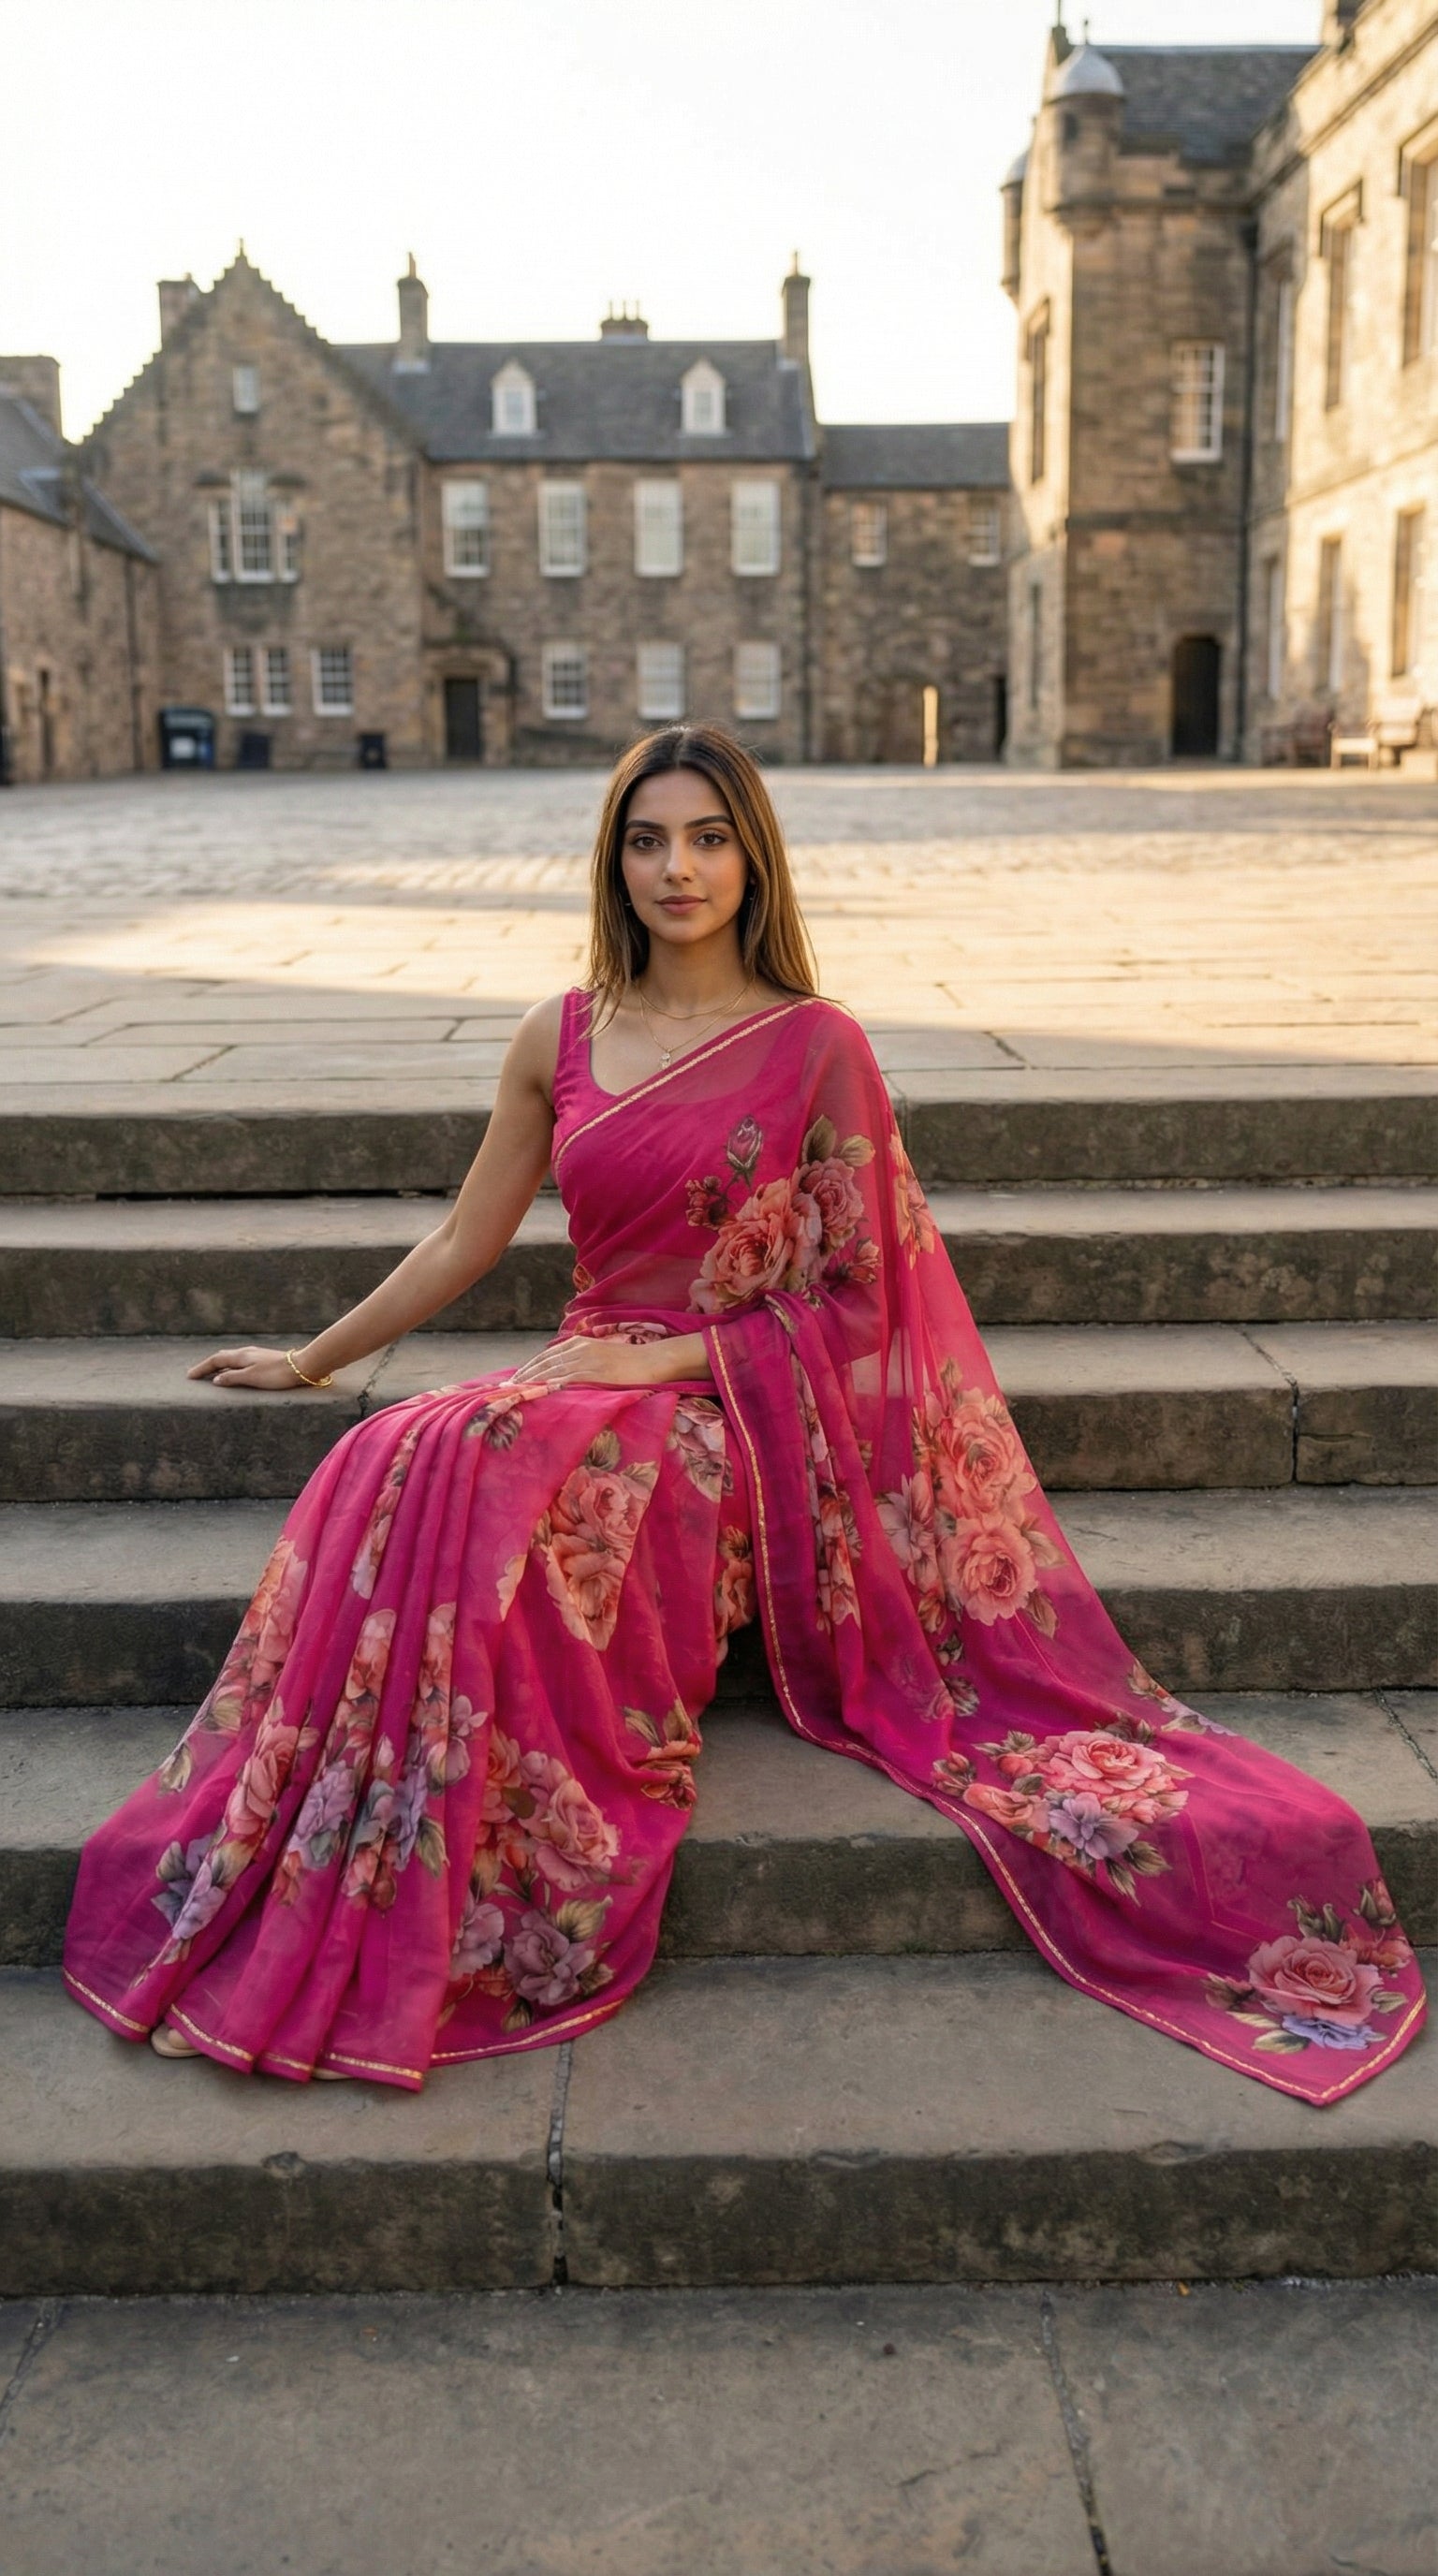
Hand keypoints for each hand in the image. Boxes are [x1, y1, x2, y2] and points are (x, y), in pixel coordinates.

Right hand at [188, 1347, 314, 1391]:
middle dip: (207, 1365)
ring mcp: (256, 1354)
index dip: (201, 1368)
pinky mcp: (264, 1359)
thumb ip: (233, 1378)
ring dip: (219, 1365)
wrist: (302, 1366)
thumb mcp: (252, 1378)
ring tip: (211, 1373)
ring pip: (231, 1358)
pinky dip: (230, 1366)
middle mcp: (247, 1352)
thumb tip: (216, 1380)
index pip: (215, 1361)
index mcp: (241, 1356)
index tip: (189, 1376)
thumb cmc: (277, 1374)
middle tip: (196, 1374)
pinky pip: (240, 1361)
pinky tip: (234, 1371)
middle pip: (221, 1357)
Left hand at [511, 1334, 680, 1391]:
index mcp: (579, 1344)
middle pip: (544, 1364)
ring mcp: (587, 1360)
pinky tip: (539, 1394)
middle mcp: (580, 1349)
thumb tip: (563, 1379)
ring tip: (514, 1394)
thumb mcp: (601, 1357)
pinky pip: (569, 1380)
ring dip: (531, 1383)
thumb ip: (581, 1363)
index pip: (546, 1357)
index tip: (512, 1381)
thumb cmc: (630, 1362)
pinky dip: (551, 1386)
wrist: (655, 1360)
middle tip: (504, 1390)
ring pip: (552, 1372)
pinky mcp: (596, 1373)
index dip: (528, 1369)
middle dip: (523, 1377)